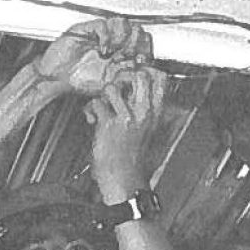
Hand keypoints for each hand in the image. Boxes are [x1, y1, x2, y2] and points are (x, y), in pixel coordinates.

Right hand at [37, 17, 152, 95]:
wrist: (55, 79)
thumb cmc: (78, 82)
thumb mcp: (108, 85)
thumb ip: (124, 79)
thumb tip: (141, 74)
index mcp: (119, 51)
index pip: (142, 40)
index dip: (145, 49)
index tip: (142, 61)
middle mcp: (111, 40)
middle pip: (135, 28)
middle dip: (136, 42)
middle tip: (129, 56)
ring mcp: (98, 34)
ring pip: (121, 22)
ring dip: (122, 37)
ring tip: (116, 53)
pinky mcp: (85, 30)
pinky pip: (102, 24)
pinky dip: (106, 36)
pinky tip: (102, 50)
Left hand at [84, 64, 166, 200]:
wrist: (123, 179)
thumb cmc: (131, 157)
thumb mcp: (146, 130)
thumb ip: (145, 108)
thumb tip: (135, 89)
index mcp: (155, 113)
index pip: (160, 79)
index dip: (144, 70)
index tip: (132, 75)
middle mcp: (143, 113)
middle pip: (139, 75)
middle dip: (124, 76)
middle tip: (116, 87)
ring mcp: (126, 118)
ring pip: (112, 87)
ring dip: (102, 96)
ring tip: (103, 107)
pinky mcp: (109, 124)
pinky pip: (96, 103)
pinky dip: (90, 109)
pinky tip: (93, 119)